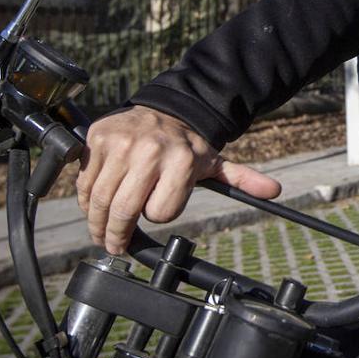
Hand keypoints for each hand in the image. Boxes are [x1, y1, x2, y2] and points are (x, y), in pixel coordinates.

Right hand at [76, 105, 281, 254]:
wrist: (166, 110)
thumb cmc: (188, 147)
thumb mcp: (216, 163)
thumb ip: (242, 180)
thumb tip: (275, 191)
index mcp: (182, 161)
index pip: (160, 212)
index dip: (158, 216)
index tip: (155, 216)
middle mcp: (150, 152)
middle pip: (124, 211)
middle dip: (116, 236)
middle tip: (114, 246)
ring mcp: (121, 144)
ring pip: (99, 199)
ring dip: (96, 224)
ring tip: (100, 234)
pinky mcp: (97, 139)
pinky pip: (83, 181)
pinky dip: (84, 199)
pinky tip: (93, 205)